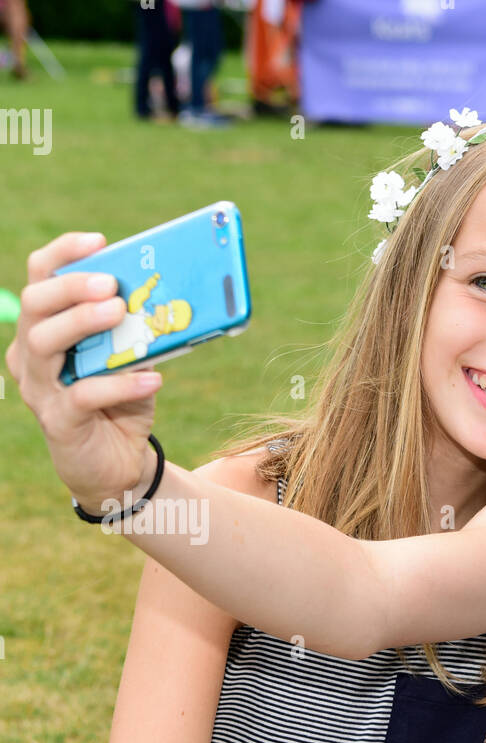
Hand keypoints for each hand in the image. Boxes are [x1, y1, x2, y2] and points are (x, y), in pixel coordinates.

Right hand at [5, 231, 161, 512]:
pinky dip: (120, 384)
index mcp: (44, 329)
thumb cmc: (121, 404)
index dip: (63, 255)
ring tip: (120, 313)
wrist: (119, 467)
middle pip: (35, 305)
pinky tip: (154, 380)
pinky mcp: (58, 421)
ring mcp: (39, 388)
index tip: (98, 242)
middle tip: (110, 286)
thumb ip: (137, 333)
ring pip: (44, 343)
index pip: (39, 279)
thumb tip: (165, 299)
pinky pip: (83, 395)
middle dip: (71, 288)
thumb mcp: (132, 361)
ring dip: (83, 323)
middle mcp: (30, 354)